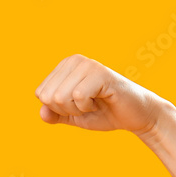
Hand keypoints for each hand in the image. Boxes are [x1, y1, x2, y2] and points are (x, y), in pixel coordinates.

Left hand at [34, 54, 169, 135]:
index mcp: (64, 66)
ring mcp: (87, 64)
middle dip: (66, 110)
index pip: (41, 94)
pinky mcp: (100, 73)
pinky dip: (87, 107)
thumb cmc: (104, 113)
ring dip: (77, 109)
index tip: (78, 104)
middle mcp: (74, 60)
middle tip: (87, 105)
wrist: (135, 116)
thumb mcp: (72, 116)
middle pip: (48, 96)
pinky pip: (78, 96)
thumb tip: (42, 112)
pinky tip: (101, 101)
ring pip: (60, 97)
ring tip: (94, 103)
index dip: (58, 108)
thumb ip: (54, 115)